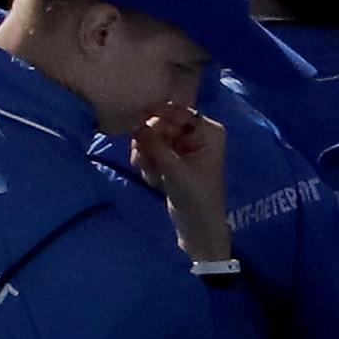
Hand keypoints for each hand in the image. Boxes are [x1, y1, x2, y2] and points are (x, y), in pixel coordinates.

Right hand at [131, 101, 235, 261]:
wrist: (197, 227)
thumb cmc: (195, 196)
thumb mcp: (173, 168)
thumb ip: (153, 143)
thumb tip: (132, 121)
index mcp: (207, 130)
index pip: (175, 111)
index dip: (153, 117)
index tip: (134, 125)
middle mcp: (196, 133)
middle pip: (160, 123)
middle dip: (148, 141)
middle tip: (139, 157)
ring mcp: (183, 145)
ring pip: (152, 137)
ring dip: (145, 154)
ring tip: (147, 171)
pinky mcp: (172, 158)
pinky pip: (151, 149)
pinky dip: (148, 162)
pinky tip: (153, 178)